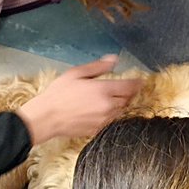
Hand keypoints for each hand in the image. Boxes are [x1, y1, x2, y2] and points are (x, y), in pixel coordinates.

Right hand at [16, 56, 140, 143]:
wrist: (47, 118)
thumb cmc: (59, 93)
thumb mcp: (76, 73)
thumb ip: (98, 67)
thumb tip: (113, 59)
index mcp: (104, 90)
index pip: (129, 87)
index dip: (137, 83)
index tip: (141, 80)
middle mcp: (108, 106)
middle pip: (128, 99)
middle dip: (130, 93)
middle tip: (128, 88)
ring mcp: (104, 120)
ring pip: (120, 111)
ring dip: (121, 104)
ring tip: (115, 98)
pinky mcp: (98, 129)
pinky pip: (111, 121)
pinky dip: (111, 114)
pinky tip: (104, 110)